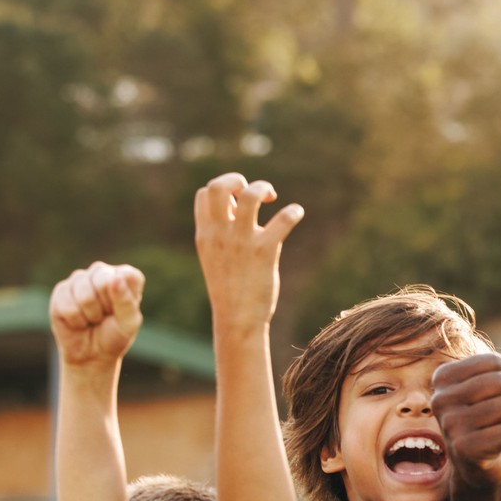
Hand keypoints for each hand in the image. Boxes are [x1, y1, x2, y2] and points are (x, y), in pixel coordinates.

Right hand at [49, 262, 143, 366]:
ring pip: (84, 294)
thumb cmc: (114, 336)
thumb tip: (114, 278)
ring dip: (90, 315)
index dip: (123, 298)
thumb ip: (125, 301)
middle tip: (105, 316)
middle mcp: (102, 272)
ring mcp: (80, 279)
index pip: (126, 276)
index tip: (121, 311)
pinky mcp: (62, 289)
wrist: (90, 355)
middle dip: (104, 307)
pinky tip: (78, 321)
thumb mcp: (128, 323)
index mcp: (125, 276)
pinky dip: (76, 320)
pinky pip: (68, 305)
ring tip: (92, 319)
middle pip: (103, 280)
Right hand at [194, 172, 304, 331]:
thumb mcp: (215, 257)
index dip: (223, 191)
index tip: (237, 205)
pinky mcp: (264, 251)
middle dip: (237, 179)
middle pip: (218, 186)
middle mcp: (220, 234)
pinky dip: (293, 211)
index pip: (204, 194)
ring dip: (263, 188)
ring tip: (271, 198)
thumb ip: (220, 231)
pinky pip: (283, 219)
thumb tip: (234, 206)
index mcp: (205, 235)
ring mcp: (242, 242)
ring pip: (250, 196)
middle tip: (252, 193)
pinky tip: (296, 213)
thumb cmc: (229, 289)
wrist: (237, 320)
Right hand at [431, 352, 500, 489]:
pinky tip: (499, 445)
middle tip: (496, 417)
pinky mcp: (464, 450)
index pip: (494, 361)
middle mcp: (439, 399)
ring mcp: (449, 425)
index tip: (489, 396)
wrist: (480, 464)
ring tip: (497, 429)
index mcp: (442, 377)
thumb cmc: (493, 414)